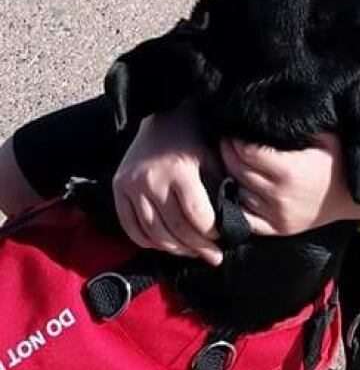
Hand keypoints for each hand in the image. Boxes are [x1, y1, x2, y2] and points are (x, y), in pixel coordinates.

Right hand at [112, 104, 223, 265]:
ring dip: (175, 249)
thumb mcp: (212, 157)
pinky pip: (131, 228)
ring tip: (192, 253)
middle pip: (175, 229)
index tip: (223, 238)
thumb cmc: (193, 136)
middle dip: (197, 247)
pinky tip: (165, 244)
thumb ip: (218, 187)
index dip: (211, 234)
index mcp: (179, 171)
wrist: (161, 114)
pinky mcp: (118, 188)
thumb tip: (230, 221)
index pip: (196, 216)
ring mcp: (132, 186)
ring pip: (153, 233)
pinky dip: (149, 242)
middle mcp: (152, 180)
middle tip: (213, 256)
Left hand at [220, 133, 357, 236]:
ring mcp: (277, 215)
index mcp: (290, 170)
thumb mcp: (325, 137)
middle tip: (225, 141)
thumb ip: (297, 127)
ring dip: (230, 175)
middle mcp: (280, 195)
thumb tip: (270, 110)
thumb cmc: (340, 162)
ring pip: (238, 192)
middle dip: (228, 153)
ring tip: (230, 161)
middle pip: (238, 170)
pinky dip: (236, 203)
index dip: (236, 140)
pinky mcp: (278, 229)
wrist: (355, 197)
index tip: (233, 130)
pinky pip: (246, 218)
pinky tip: (236, 188)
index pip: (247, 152)